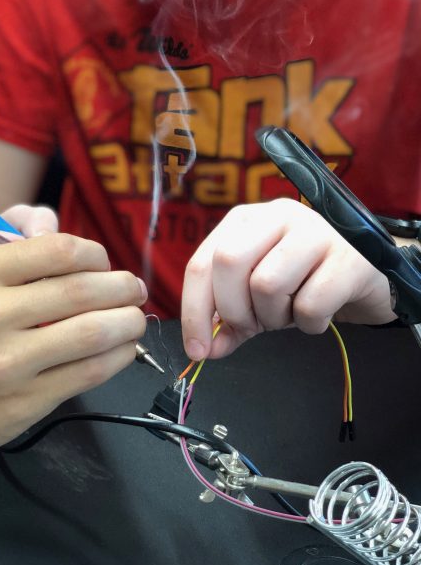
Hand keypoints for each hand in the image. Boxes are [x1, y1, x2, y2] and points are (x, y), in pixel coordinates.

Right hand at [0, 232, 146, 453]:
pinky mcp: (23, 403)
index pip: (57, 250)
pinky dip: (116, 357)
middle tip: (135, 289)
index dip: (95, 253)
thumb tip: (89, 264)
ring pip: (92, 334)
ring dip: (128, 323)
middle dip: (121, 288)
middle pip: (81, 291)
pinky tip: (123, 350)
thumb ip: (20, 267)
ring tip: (136, 319)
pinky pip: (86, 373)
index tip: (104, 262)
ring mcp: (7, 364)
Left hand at [181, 199, 394, 361]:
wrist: (370, 275)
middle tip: (253, 326)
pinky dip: (309, 324)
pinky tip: (319, 316)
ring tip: (288, 314)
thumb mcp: (258, 298)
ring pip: (267, 283)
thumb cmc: (305, 281)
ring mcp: (315, 230)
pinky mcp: (349, 257)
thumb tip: (202, 349)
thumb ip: (227, 321)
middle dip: (233, 310)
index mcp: (244, 220)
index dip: (194, 311)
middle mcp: (276, 215)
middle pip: (228, 263)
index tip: (196, 349)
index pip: (202, 263)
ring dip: (272, 317)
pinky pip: (310, 304)